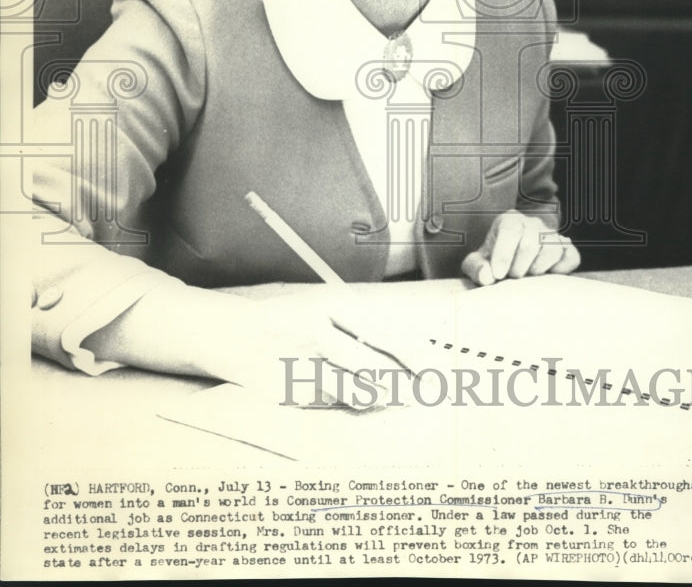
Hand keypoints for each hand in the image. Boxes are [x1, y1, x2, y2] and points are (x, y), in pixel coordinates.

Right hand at [235, 291, 426, 410]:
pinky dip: (347, 403)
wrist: (237, 334)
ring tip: (390, 397)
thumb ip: (366, 329)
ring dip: (379, 398)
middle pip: (375, 368)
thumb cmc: (296, 319)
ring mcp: (302, 364)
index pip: (386, 334)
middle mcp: (318, 332)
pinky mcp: (290, 392)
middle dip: (404, 386)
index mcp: (333, 305)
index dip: (416, 358)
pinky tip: (349, 396)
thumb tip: (413, 360)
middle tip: (424, 395)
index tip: (437, 374)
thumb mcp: (330, 308)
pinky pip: (333, 403)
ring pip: (356, 392)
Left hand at [461, 211, 579, 285]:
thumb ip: (476, 269)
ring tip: (527, 275)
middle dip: (519, 267)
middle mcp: (532, 223)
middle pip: (530, 243)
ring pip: (552, 249)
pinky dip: (562, 268)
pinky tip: (549, 275)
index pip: (510, 230)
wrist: (511, 262)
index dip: (504, 254)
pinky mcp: (566, 249)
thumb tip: (487, 276)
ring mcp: (551, 234)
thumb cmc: (492, 262)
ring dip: (538, 269)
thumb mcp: (477, 263)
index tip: (498, 275)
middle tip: (512, 276)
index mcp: (509, 220)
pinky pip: (572, 257)